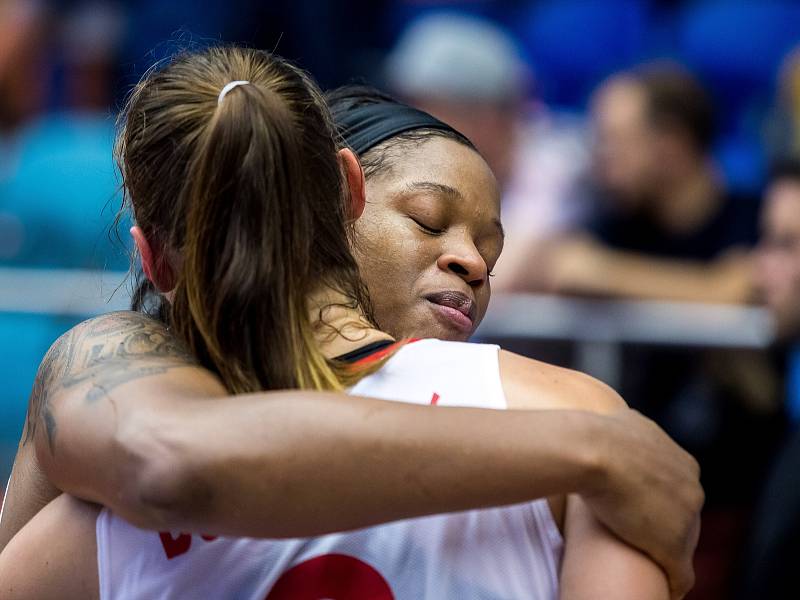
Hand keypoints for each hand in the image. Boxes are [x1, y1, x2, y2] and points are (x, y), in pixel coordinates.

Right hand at [580, 409, 702, 599]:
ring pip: (682, 542)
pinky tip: (666, 589)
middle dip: (665, 523)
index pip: (677, 486)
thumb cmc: (598, 434)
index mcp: (684, 462)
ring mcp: (685, 518)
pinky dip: (674, 582)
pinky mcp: (671, 546)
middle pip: (684, 514)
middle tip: (639, 532)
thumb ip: (631, 429)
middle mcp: (691, 487)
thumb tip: (617, 418)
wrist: (594, 450)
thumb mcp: (625, 422)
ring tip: (649, 558)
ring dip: (667, 550)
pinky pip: (680, 573)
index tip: (638, 506)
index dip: (657, 498)